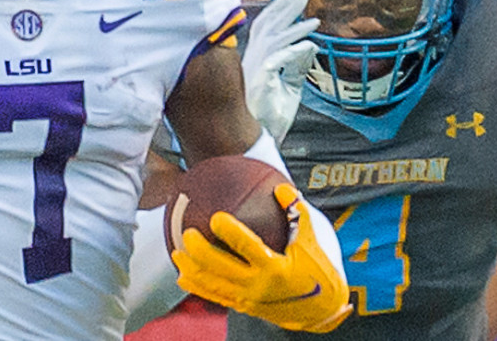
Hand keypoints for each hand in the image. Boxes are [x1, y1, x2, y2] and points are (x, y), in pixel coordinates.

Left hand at [172, 184, 351, 332]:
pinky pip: (215, 296)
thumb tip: (281, 186)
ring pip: (213, 285)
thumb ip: (297, 213)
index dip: (231, 233)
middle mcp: (259, 285)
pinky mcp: (243, 307)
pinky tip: (182, 275)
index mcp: (276, 267)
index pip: (248, 248)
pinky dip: (197, 286)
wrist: (321, 311)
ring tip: (176, 253)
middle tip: (187, 233)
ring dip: (192, 270)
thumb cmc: (316, 270)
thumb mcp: (311, 241)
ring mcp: (248, 299)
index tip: (215, 218)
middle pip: (222, 268)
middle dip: (201, 251)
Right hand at [241, 0, 318, 142]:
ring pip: (273, 39)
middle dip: (284, 9)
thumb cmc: (270, 118)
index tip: (290, 0)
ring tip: (314, 19)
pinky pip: (279, 59)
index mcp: (255, 61)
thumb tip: (309, 48)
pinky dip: (295, 50)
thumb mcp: (290, 88)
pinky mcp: (260, 80)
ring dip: (294, 26)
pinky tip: (310, 45)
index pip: (263, 30)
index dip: (276, 13)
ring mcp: (254, 70)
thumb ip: (297, 67)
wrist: (258, 141)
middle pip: (266, 27)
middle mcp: (251, 61)